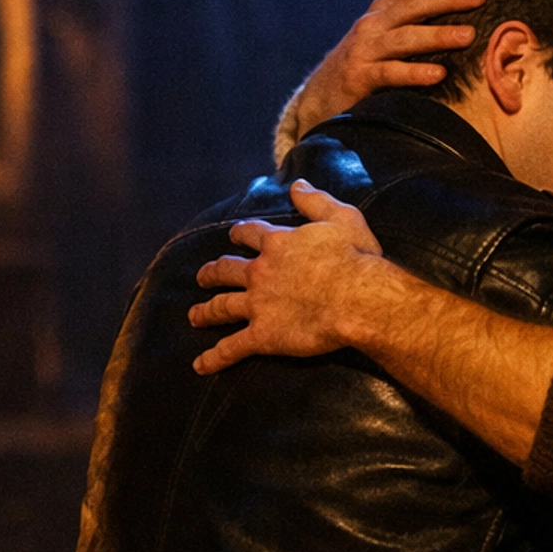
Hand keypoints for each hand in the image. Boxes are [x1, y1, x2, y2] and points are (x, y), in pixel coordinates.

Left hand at [190, 183, 384, 372]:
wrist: (357, 299)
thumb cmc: (355, 259)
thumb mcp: (342, 218)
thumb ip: (316, 201)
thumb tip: (297, 186)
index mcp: (278, 245)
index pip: (250, 234)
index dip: (240, 234)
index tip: (234, 235)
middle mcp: (260, 272)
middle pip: (226, 270)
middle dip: (212, 273)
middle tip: (202, 277)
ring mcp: (257, 305)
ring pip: (222, 307)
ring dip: (206, 312)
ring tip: (194, 316)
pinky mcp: (263, 335)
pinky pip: (232, 348)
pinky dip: (215, 357)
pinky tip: (200, 365)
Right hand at [291, 0, 486, 138]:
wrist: (319, 97)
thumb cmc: (363, 66)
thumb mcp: (384, 38)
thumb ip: (411, 22)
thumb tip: (456, 11)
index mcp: (382, 12)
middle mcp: (373, 25)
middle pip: (413, 5)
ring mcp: (365, 50)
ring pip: (405, 37)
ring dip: (437, 35)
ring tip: (468, 35)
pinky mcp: (359, 77)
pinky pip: (390, 73)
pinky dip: (414, 72)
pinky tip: (438, 74)